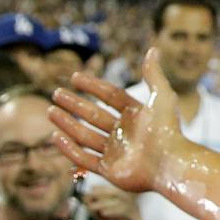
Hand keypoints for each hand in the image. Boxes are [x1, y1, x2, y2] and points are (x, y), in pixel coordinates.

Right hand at [48, 50, 183, 194]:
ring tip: (50, 111)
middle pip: (94, 115)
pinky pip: (84, 159)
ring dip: (67, 124)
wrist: (169, 164)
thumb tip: (153, 49)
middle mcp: (125, 133)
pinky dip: (69, 149)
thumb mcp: (162, 97)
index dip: (94, 85)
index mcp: (137, 116)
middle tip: (56, 94)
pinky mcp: (110, 171)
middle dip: (75, 105)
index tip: (74, 76)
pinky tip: (55, 136)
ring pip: (85, 136)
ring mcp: (116, 153)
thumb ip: (154, 74)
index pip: (111, 96)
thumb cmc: (167, 130)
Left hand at [81, 181, 145, 219]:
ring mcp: (135, 211)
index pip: (114, 190)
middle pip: (119, 191)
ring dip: (105, 202)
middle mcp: (131, 205)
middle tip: (89, 195)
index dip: (102, 188)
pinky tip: (103, 214)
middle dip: (103, 191)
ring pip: (123, 199)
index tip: (89, 190)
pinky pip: (127, 210)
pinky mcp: (138, 219)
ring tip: (93, 207)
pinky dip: (114, 210)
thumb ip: (96, 212)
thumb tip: (85, 199)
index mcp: (123, 204)